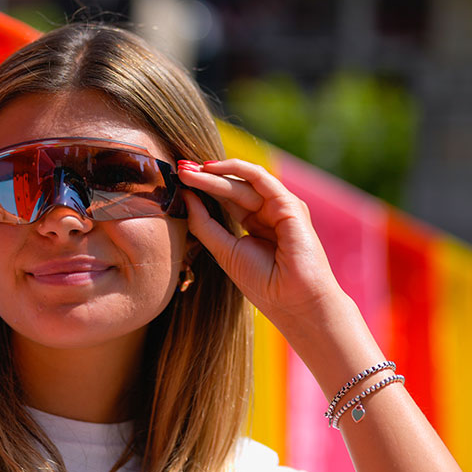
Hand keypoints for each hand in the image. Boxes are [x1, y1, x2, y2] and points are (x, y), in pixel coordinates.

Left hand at [179, 159, 343, 325]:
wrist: (294, 303)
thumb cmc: (264, 284)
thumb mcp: (225, 251)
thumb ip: (205, 224)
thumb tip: (186, 197)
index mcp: (256, 224)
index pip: (225, 199)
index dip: (201, 189)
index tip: (176, 182)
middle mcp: (268, 212)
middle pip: (231, 189)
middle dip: (204, 178)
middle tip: (178, 170)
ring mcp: (280, 207)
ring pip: (242, 182)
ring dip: (214, 174)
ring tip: (187, 171)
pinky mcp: (289, 204)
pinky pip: (261, 178)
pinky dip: (236, 169)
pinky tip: (212, 169)